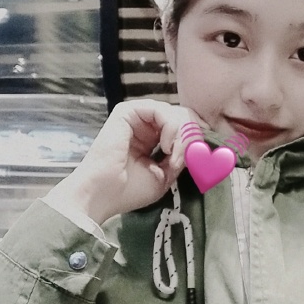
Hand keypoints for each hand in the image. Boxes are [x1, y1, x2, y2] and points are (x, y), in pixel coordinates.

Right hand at [52, 99, 209, 223]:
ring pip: (175, 112)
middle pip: (183, 116)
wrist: (102, 194)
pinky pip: (161, 109)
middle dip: (192, 135)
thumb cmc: (128, 190)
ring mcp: (136, 117)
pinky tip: (164, 145)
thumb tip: (198, 144)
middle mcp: (145, 126)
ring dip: (182, 135)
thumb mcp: (165, 175)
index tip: (201, 158)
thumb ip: (181, 157)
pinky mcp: (127, 111)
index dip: (196, 139)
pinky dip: (170, 127)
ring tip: (173, 156)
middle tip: (189, 156)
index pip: (183, 128)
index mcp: (152, 139)